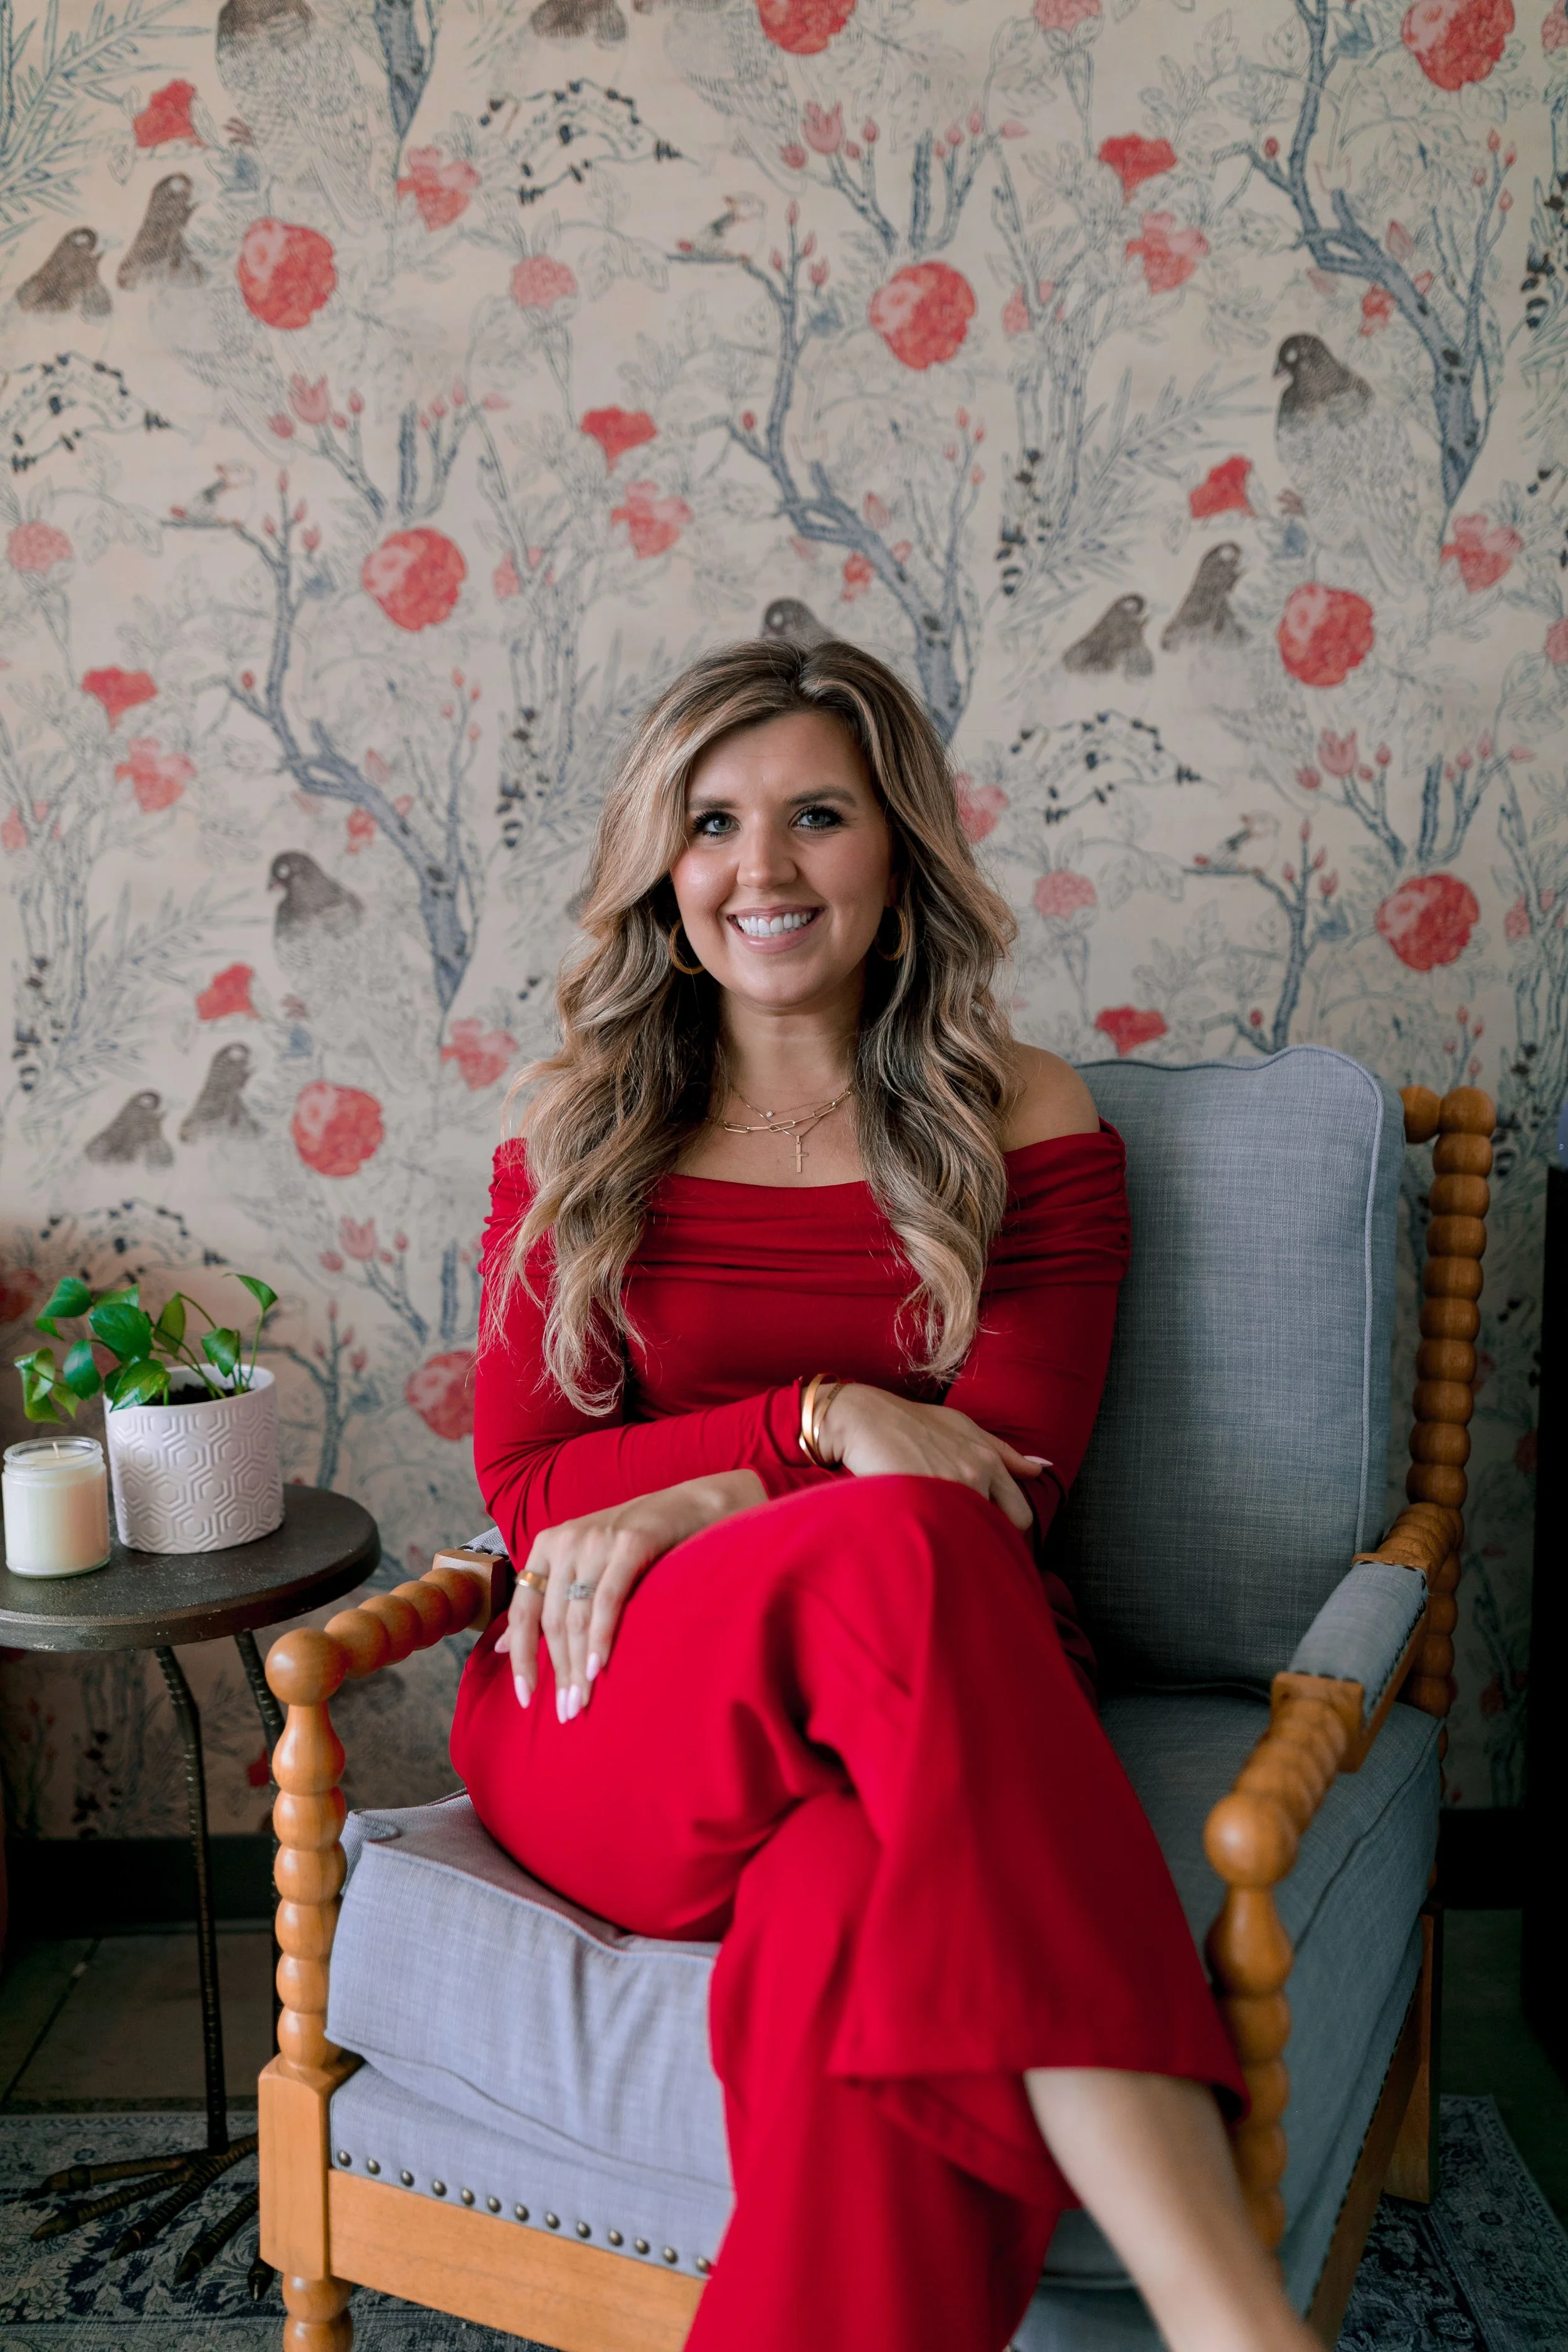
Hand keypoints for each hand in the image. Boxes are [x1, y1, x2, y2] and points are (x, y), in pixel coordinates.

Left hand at [495, 1468, 764, 1720]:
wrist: (690, 1506)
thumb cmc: (634, 1543)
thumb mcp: (583, 1566)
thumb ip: (546, 1601)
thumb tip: (502, 1647)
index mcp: (547, 1546)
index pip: (524, 1610)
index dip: (522, 1657)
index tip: (525, 1698)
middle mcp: (566, 1540)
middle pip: (552, 1620)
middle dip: (557, 1671)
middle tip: (567, 1712)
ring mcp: (597, 1540)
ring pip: (577, 1615)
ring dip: (577, 1664)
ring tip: (582, 1701)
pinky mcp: (630, 1543)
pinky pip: (608, 1599)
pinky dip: (601, 1636)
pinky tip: (599, 1667)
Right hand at [817, 1384, 1045, 1532]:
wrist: (864, 1419)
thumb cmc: (911, 1422)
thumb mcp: (963, 1427)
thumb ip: (1002, 1452)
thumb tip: (1039, 1471)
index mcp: (988, 1460)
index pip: (1020, 1515)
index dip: (1006, 1526)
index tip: (987, 1530)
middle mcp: (975, 1476)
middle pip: (1002, 1531)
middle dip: (990, 1539)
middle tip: (967, 1538)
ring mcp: (948, 1490)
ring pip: (971, 1537)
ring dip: (960, 1540)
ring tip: (938, 1533)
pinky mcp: (922, 1501)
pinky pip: (941, 1537)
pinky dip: (936, 1541)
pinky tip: (923, 1535)